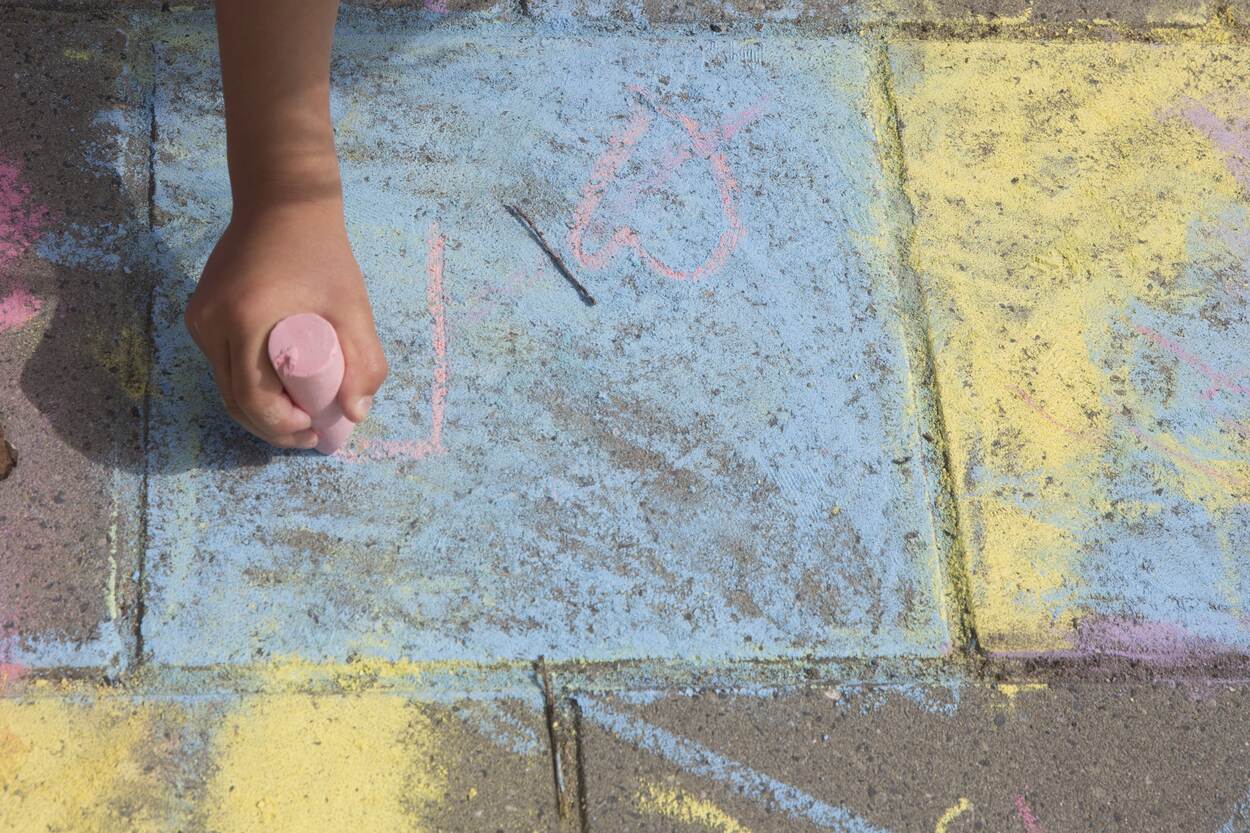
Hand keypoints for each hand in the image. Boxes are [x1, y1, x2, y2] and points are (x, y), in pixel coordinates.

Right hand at [185, 199, 387, 448]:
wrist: (283, 202)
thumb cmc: (321, 252)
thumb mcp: (352, 306)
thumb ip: (363, 359)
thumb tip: (355, 414)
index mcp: (244, 318)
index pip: (251, 397)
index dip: (282, 426)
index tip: (316, 428)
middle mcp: (211, 322)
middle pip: (233, 400)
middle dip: (273, 427)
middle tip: (312, 434)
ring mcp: (199, 318)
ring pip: (225, 386)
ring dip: (260, 409)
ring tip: (302, 414)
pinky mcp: (199, 314)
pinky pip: (223, 364)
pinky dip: (249, 384)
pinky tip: (281, 390)